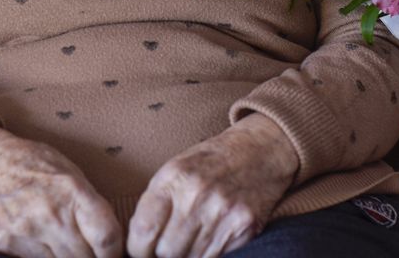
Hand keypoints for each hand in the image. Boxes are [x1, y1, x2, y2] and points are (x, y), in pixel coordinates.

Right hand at [0, 122, 123, 257]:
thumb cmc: (31, 164)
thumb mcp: (69, 172)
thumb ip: (89, 204)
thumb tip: (112, 239)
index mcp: (72, 190)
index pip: (106, 237)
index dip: (115, 253)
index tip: (114, 255)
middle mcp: (50, 213)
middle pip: (85, 257)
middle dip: (91, 257)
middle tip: (89, 251)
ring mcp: (26, 231)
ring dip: (67, 257)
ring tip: (62, 241)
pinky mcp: (6, 244)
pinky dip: (43, 256)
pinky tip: (40, 241)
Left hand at [126, 114, 298, 257]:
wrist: (261, 150)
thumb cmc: (211, 162)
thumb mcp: (175, 169)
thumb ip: (155, 203)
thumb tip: (138, 244)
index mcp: (173, 177)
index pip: (142, 232)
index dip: (138, 250)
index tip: (142, 250)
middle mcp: (197, 194)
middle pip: (166, 252)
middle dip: (164, 254)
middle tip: (169, 245)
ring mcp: (223, 211)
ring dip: (188, 255)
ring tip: (192, 239)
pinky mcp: (245, 225)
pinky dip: (210, 255)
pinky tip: (211, 238)